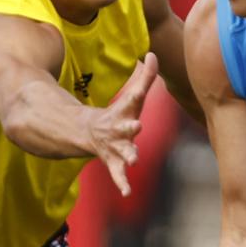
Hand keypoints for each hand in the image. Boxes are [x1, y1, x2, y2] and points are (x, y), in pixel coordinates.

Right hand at [90, 52, 158, 195]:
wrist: (91, 133)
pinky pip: (118, 175)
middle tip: (137, 126)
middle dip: (132, 127)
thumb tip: (154, 54)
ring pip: (122, 152)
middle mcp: (120, 129)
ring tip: (134, 161)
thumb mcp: (132, 97)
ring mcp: (116, 147)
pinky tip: (127, 193)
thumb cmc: (120, 114)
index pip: (134, 98)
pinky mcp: (114, 162)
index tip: (147, 75)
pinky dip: (122, 184)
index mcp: (125, 112)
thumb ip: (145, 78)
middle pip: (127, 127)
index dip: (140, 88)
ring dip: (128, 156)